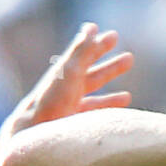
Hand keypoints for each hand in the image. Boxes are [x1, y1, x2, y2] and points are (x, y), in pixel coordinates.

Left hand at [6, 22, 133, 136]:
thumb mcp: (70, 72)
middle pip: (91, 76)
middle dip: (111, 68)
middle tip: (130, 58)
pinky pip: (92, 119)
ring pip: (94, 100)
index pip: (83, 56)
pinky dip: (106, 116)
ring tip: (128, 95)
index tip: (112, 35)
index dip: (97, 45)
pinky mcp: (73, 128)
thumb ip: (82, 52)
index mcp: (64, 75)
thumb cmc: (51, 102)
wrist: (35, 137)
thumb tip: (90, 29)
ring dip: (110, 97)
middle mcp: (66, 92)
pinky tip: (116, 119)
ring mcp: (69, 111)